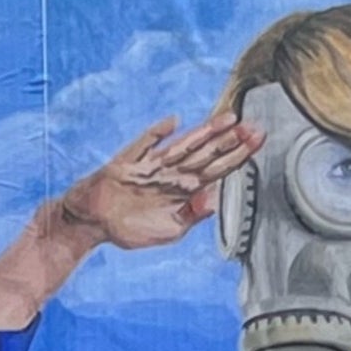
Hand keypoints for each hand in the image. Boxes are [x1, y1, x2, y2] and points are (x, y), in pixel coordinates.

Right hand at [54, 114, 259, 252]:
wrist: (93, 222)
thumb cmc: (129, 229)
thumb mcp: (169, 231)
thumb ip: (192, 215)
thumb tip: (213, 200)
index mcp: (183, 190)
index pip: (217, 170)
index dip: (238, 156)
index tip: (257, 142)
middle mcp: (172, 174)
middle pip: (206, 154)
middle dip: (230, 141)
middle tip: (253, 127)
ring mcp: (152, 165)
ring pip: (184, 146)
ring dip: (206, 133)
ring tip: (228, 119)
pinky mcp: (129, 161)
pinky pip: (144, 145)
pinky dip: (158, 133)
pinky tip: (173, 122)